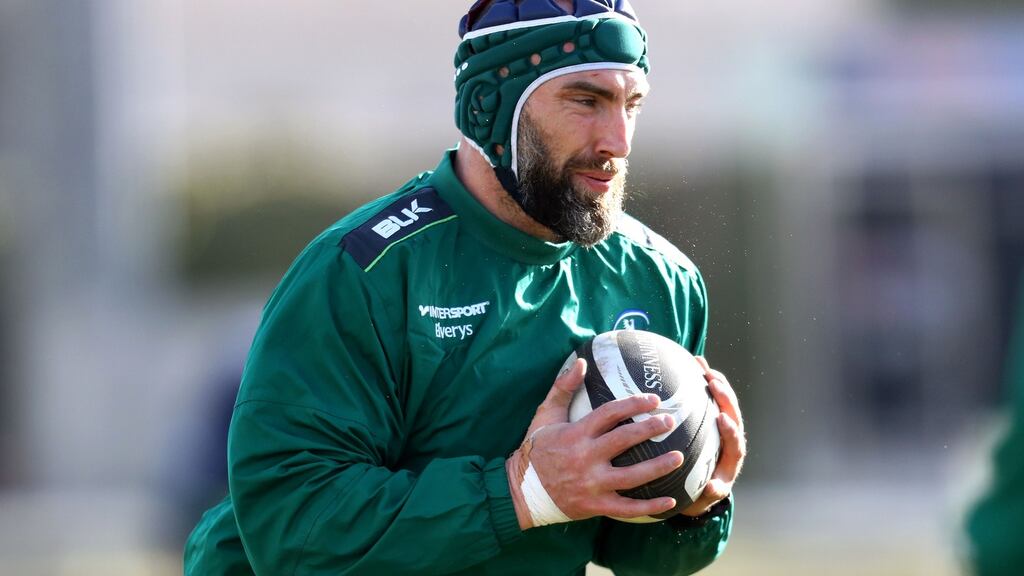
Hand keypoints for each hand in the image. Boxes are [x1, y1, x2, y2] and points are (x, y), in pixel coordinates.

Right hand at [506, 358, 685, 528]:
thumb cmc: (537, 449)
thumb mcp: (546, 415)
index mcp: (576, 434)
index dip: (633, 404)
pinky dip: (649, 506)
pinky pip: (626, 508)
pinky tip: (670, 501)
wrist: (522, 490)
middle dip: (650, 428)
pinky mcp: (595, 506)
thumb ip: (563, 387)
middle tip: (670, 421)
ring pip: (632, 476)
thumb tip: (581, 362)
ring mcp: (591, 484)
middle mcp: (585, 458)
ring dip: (658, 466)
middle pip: (624, 440)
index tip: (654, 400)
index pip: (610, 413)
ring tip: (679, 456)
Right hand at [680, 356, 745, 516]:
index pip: (735, 439)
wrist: (705, 484)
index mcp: (733, 455)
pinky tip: (692, 364)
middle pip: (732, 413)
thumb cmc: (704, 492)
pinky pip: (710, 396)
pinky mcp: (712, 416)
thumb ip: (711, 491)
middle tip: (712, 382)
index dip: (730, 428)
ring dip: (715, 381)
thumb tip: (711, 489)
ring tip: (702, 365)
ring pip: (723, 399)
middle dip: (725, 397)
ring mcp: (722, 423)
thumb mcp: (707, 496)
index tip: (721, 418)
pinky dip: (703, 380)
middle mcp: (731, 436)